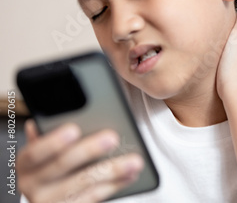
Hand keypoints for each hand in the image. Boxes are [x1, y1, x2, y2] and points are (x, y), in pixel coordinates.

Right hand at [17, 120, 143, 202]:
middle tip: (113, 137)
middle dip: (90, 150)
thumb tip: (48, 116)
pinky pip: (94, 198)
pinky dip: (116, 185)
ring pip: (85, 184)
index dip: (53, 141)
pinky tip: (131, 175)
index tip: (74, 129)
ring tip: (134, 160)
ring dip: (112, 170)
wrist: (57, 198)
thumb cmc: (57, 164)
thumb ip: (51, 130)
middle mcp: (33, 185)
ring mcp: (51, 201)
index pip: (35, 151)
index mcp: (27, 163)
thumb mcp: (49, 149)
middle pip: (63, 165)